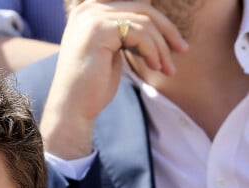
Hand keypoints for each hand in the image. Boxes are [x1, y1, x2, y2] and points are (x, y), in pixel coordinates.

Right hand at [41, 0, 187, 158]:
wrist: (71, 109)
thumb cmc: (92, 87)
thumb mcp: (111, 52)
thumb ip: (126, 33)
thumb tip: (154, 22)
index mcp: (89, 12)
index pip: (134, 5)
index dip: (157, 20)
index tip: (174, 41)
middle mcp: (88, 9)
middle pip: (142, 8)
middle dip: (166, 30)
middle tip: (182, 50)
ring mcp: (92, 17)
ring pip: (144, 21)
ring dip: (160, 46)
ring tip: (166, 68)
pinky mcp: (99, 29)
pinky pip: (139, 33)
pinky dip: (152, 50)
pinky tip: (155, 67)